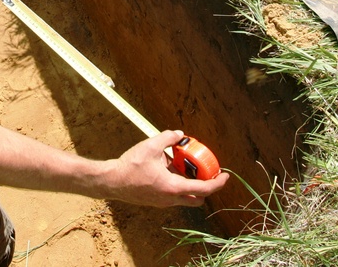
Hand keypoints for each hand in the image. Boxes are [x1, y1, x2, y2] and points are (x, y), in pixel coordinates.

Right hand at [109, 131, 228, 206]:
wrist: (112, 181)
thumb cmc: (130, 166)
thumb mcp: (151, 147)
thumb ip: (168, 138)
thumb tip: (179, 134)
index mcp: (173, 187)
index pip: (204, 189)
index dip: (218, 183)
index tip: (226, 176)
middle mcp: (170, 199)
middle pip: (197, 198)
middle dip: (205, 186)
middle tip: (204, 171)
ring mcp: (163, 202)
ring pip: (184, 196)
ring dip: (188, 183)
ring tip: (182, 165)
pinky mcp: (156, 201)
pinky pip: (173, 195)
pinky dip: (176, 184)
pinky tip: (166, 168)